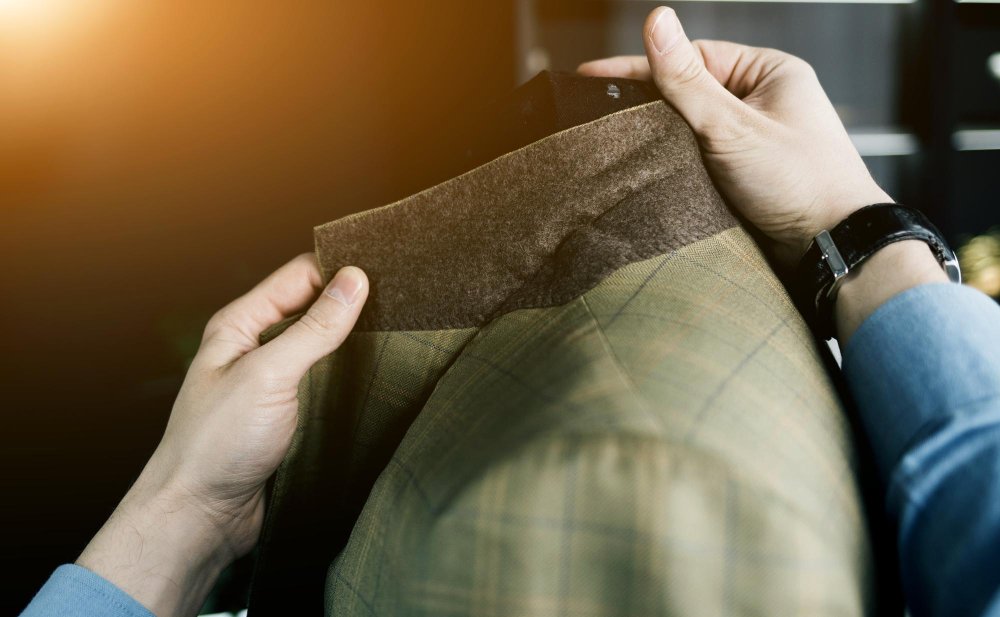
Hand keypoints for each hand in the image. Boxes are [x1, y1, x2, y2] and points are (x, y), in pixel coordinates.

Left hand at [77, 254, 368, 616]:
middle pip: (311, 307)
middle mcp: (253, 348)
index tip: (384, 271)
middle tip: (398, 300)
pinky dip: (346, 374)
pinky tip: (372, 376)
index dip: (339, 269)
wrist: (199, 517)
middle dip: (350, 301)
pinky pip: (321, 382)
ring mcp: (269, 382)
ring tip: (395, 332)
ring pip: (319, 346)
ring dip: (351, 340)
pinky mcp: (284, 415)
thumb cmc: (216, 445)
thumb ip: (314, 328)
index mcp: (239, 325)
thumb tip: (354, 281)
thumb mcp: (269, 376)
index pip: (298, 276)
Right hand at [578, 6, 890, 267]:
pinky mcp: (750, 172)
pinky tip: (654, 170)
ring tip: (620, 143)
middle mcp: (765, 100)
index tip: (593, 75)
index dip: (642, 67)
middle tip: (599, 113)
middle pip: (692, 91)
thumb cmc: (799, 181)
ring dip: (664, 137)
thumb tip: (657, 20)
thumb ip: (687, 79)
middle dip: (650, 103)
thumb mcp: (732, 126)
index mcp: (770, 72)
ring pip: (695, 127)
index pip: (693, 58)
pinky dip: (680, 162)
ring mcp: (758, 137)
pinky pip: (704, 156)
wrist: (833, 247)